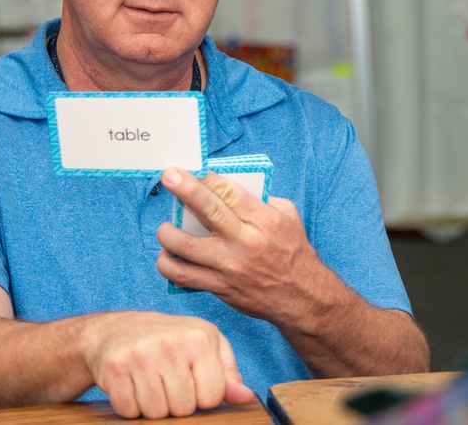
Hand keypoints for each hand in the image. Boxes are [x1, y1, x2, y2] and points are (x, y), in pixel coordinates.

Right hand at [85, 311, 254, 418]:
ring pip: (156, 413)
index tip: (191, 380)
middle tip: (167, 380)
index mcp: (200, 337)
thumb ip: (227, 373)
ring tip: (150, 381)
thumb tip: (245, 396)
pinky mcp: (114, 367)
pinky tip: (131, 384)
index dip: (202, 396)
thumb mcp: (205, 346)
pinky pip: (129, 411)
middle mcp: (172, 343)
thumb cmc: (169, 340)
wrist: (116, 330)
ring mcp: (141, 354)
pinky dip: (129, 405)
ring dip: (152, 406)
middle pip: (184, 408)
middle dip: (176, 402)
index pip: (212, 397)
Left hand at [156, 168, 329, 321]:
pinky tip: (168, 256)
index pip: (229, 192)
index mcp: (264, 220)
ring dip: (167, 233)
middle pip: (207, 210)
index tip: (192, 170)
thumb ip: (262, 200)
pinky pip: (183, 276)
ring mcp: (229, 266)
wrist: (301, 296)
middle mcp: (245, 241)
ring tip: (166, 229)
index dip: (207, 178)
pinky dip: (168, 264)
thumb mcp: (288, 217)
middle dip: (184, 189)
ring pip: (185, 246)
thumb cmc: (294, 252)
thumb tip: (231, 186)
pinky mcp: (220, 287)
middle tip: (168, 176)